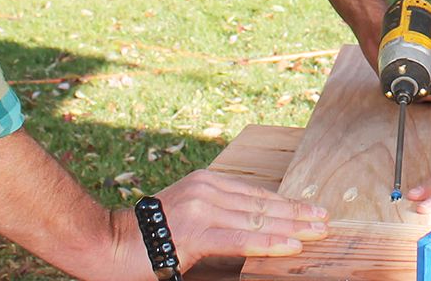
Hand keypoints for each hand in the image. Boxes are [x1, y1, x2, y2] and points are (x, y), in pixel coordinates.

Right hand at [112, 169, 328, 275]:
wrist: (104, 244)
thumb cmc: (143, 239)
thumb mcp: (188, 222)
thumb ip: (218, 222)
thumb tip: (254, 232)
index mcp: (206, 183)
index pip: (257, 194)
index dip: (287, 204)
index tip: (312, 210)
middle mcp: (207, 189)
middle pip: (263, 204)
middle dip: (298, 214)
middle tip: (326, 220)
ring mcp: (202, 207)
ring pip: (258, 220)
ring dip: (292, 227)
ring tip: (318, 232)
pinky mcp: (196, 231)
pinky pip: (241, 239)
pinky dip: (270, 243)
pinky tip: (292, 246)